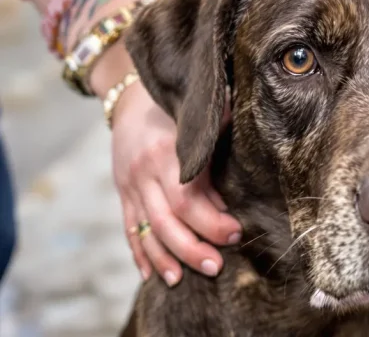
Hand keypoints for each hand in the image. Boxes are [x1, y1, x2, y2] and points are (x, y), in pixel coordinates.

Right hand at [110, 81, 241, 285]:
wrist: (131, 98)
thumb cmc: (178, 110)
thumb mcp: (199, 123)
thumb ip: (215, 152)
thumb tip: (232, 197)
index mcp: (167, 153)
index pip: (187, 199)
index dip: (212, 222)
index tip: (236, 233)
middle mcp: (144, 173)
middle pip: (166, 221)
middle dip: (192, 248)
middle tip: (216, 267)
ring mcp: (129, 185)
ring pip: (145, 230)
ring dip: (164, 258)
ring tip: (181, 280)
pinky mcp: (122, 193)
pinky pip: (129, 228)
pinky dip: (140, 252)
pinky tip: (151, 274)